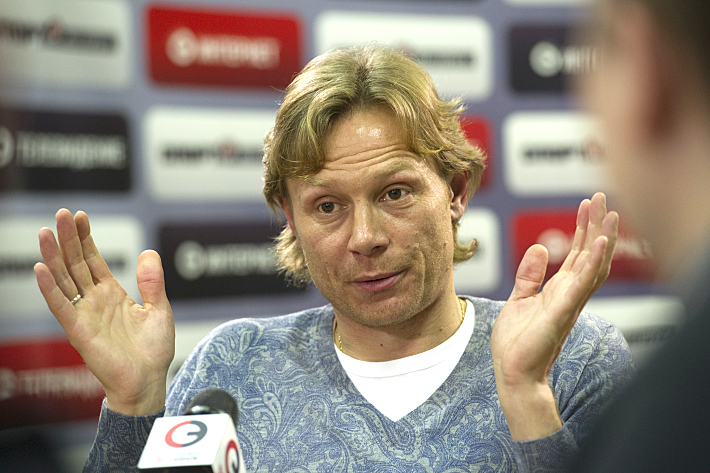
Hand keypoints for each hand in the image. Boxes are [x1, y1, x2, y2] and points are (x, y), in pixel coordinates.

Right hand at [34, 209, 174, 414]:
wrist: (148, 382)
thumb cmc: (153, 351)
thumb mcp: (159, 309)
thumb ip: (152, 282)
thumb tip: (148, 252)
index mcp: (112, 294)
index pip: (93, 260)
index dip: (86, 238)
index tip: (80, 216)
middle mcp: (95, 301)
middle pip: (76, 264)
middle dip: (68, 239)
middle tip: (61, 213)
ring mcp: (85, 314)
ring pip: (64, 280)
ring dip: (54, 256)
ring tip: (45, 232)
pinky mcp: (79, 331)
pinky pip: (61, 306)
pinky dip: (50, 288)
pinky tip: (42, 268)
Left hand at [491, 192, 617, 439]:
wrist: (513, 372)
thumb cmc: (517, 342)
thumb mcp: (518, 299)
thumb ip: (529, 275)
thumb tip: (538, 247)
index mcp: (559, 290)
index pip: (576, 253)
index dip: (583, 228)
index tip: (587, 204)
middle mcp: (569, 294)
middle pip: (590, 254)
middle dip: (597, 225)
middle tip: (602, 196)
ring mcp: (568, 303)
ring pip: (593, 266)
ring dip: (602, 239)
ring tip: (610, 214)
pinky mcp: (561, 312)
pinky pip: (581, 284)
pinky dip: (592, 263)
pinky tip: (598, 244)